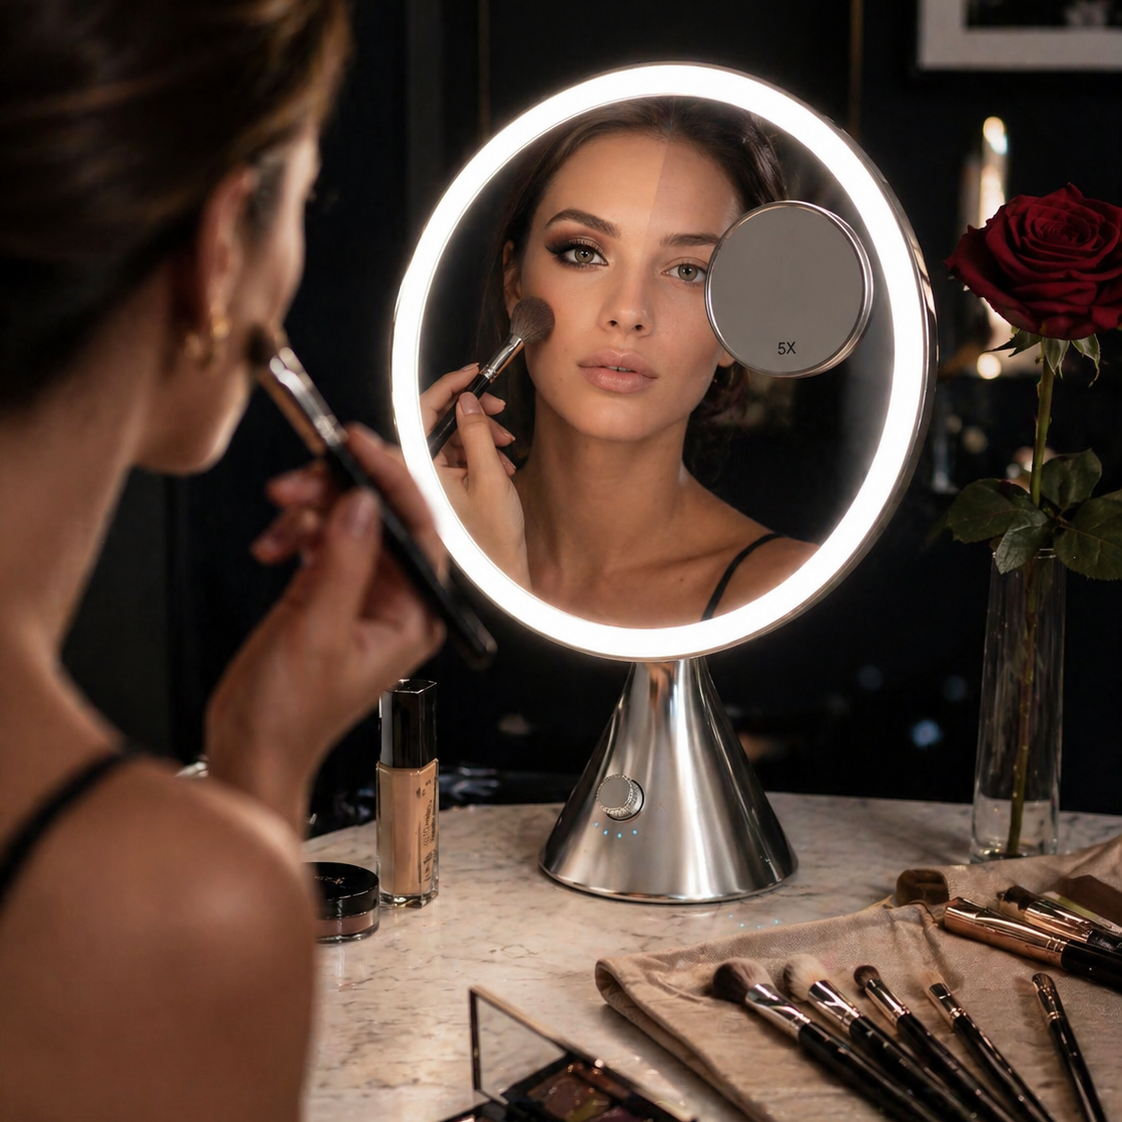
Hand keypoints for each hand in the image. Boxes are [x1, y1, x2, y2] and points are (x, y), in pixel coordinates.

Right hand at [206, 425, 444, 829]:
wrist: (252, 747)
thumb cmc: (291, 716)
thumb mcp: (318, 633)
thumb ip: (345, 563)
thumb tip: (364, 503)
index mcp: (417, 613)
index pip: (419, 525)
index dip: (390, 478)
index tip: (355, 446)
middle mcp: (398, 598)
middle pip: (382, 513)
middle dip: (339, 490)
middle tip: (297, 483)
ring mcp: (364, 591)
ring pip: (348, 518)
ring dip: (310, 508)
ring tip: (277, 522)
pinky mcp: (330, 589)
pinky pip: (322, 536)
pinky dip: (295, 530)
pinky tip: (273, 547)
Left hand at [438, 392, 529, 587]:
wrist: (500, 574)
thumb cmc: (493, 538)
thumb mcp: (489, 477)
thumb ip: (475, 435)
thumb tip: (466, 402)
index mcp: (420, 470)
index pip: (421, 412)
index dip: (447, 386)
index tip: (472, 374)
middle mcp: (419, 474)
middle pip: (437, 423)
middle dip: (471, 413)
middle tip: (496, 408)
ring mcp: (430, 481)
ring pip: (451, 438)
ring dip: (481, 435)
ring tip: (506, 444)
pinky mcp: (443, 488)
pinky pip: (457, 457)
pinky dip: (481, 453)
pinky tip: (501, 463)